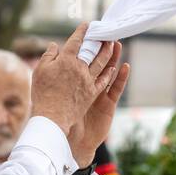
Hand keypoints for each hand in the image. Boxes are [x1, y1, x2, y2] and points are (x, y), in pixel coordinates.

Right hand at [30, 23, 120, 136]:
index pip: (76, 42)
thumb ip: (48, 56)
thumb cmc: (43, 93)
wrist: (52, 116)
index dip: (82, 32)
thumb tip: (55, 45)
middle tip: (106, 32)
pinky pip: (103, 81)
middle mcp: (80, 68)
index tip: (87, 25)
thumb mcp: (39, 71)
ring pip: (101, 63)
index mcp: (66, 61)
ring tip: (113, 45)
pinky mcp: (92, 93)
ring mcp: (88, 81)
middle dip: (100, 40)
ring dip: (108, 52)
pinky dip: (108, 73)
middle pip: (93, 50)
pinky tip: (112, 68)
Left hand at [67, 44, 128, 167]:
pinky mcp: (108, 105)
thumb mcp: (57, 95)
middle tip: (106, 32)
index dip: (86, 48)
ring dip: (114, 59)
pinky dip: (121, 78)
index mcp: (77, 83)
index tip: (88, 32)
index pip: (83, 62)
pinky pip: (116, 89)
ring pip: (109, 73)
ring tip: (118, 44)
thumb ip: (55, 76)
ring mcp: (101, 95)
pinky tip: (125, 67)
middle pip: (98, 64)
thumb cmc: (63, 120)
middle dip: (102, 49)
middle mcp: (90, 87)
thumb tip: (50, 54)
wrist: (70, 141)